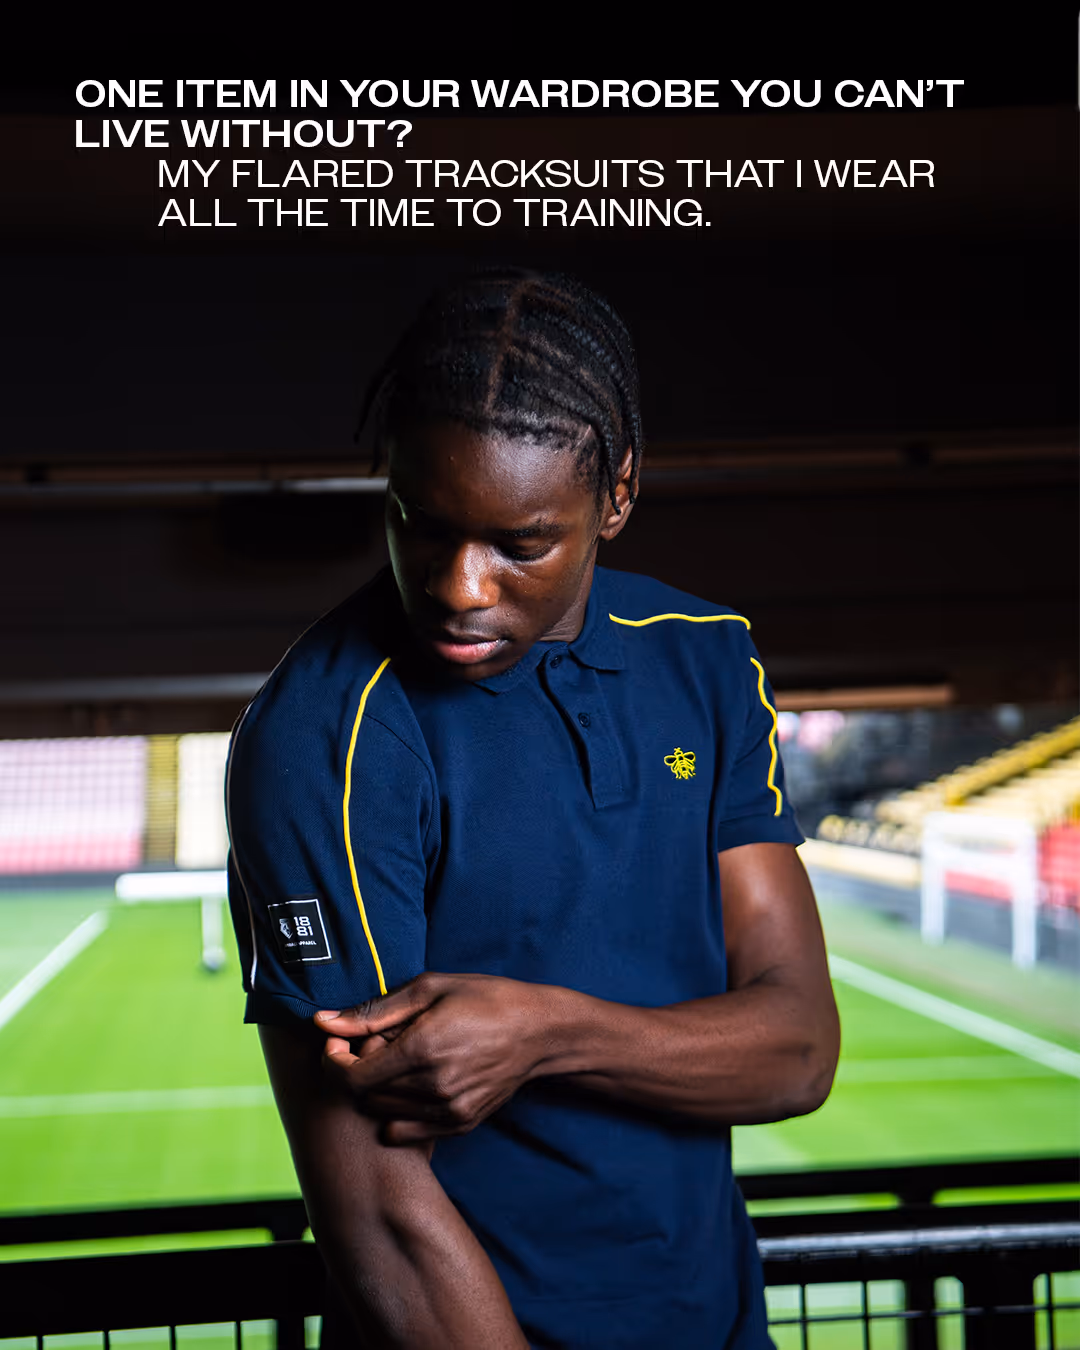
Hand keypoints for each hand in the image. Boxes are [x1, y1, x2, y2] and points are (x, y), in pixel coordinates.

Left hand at [314, 973, 549, 1143]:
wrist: (539, 1032)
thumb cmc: (484, 999)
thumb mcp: (430, 988)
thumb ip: (374, 1011)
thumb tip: (322, 1022)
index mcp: (422, 1048)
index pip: (351, 1077)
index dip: (334, 1061)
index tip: (339, 1043)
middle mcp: (433, 1086)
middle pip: (363, 1095)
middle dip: (358, 1069)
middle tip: (377, 1044)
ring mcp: (448, 1111)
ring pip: (382, 1113)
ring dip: (378, 1089)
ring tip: (400, 1060)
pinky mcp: (459, 1125)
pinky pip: (405, 1132)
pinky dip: (397, 1111)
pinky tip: (414, 1084)